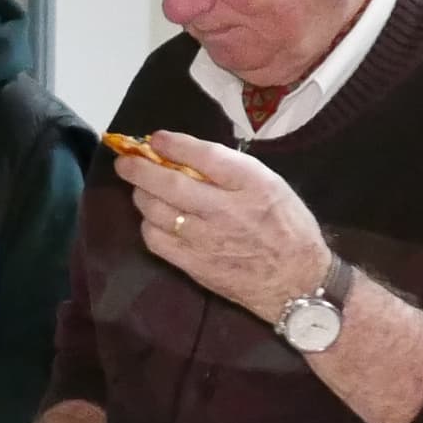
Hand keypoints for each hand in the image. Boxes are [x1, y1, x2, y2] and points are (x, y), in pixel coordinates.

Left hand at [115, 130, 328, 322]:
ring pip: (156, 212)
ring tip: (140, 189)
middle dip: (140, 169)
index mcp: (251, 184)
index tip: (156, 138)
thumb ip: (234, 170)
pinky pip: (157, 241)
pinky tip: (154, 220)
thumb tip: (190, 155)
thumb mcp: (272, 185)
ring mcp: (206, 240)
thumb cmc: (288, 228)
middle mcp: (226, 209)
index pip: (204, 156)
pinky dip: (148, 225)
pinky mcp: (194, 265)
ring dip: (141, 195)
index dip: (174, 144)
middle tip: (125, 162)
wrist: (297, 283)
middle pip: (170, 184)